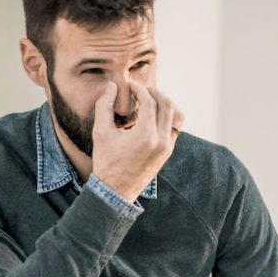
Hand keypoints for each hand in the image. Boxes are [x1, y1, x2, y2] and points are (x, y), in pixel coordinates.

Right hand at [91, 80, 184, 201]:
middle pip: (167, 104)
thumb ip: (105, 106)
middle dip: (154, 92)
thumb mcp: (100, 132)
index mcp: (145, 135)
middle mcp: (161, 141)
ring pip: (176, 115)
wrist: (116, 191)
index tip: (130, 85)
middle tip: (141, 89)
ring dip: (165, 103)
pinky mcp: (168, 152)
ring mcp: (167, 147)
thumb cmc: (106, 162)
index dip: (139, 89)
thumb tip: (112, 86)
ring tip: (150, 99)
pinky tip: (152, 114)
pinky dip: (167, 116)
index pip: (149, 102)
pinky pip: (176, 127)